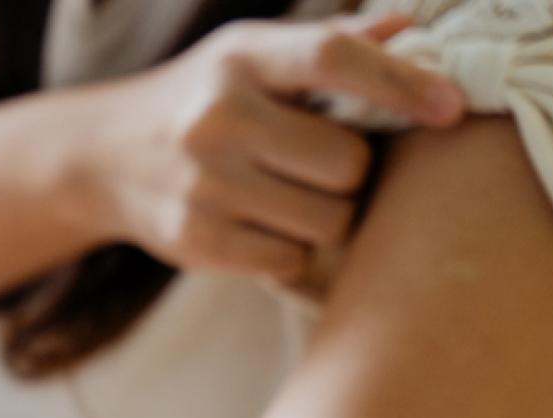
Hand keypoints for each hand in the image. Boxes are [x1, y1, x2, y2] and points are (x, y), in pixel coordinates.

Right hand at [82, 14, 462, 284]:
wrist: (102, 158)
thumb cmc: (201, 100)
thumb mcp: (250, 55)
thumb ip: (329, 43)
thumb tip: (412, 24)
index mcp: (240, 58)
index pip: (333, 58)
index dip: (401, 82)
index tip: (450, 108)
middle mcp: (215, 117)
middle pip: (345, 161)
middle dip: (352, 171)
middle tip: (326, 168)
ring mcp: (201, 183)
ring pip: (326, 218)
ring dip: (328, 215)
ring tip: (294, 199)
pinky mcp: (193, 240)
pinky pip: (289, 257)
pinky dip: (291, 249)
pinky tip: (264, 227)